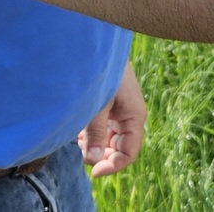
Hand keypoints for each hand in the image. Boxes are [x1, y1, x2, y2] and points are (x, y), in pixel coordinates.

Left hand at [79, 61, 145, 176]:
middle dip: (101, 154)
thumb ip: (95, 132)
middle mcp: (129, 116)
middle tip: (81, 150)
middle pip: (118, 148)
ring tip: (79, 133)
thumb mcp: (98, 104)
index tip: (93, 171)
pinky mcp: (108, 104)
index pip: (128, 153)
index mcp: (134, 117)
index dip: (112, 165)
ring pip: (108, 139)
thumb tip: (92, 160)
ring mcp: (118, 110)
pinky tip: (78, 125)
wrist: (97, 43)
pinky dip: (90, 131)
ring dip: (94, 142)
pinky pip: (101, 127)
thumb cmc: (102, 71)